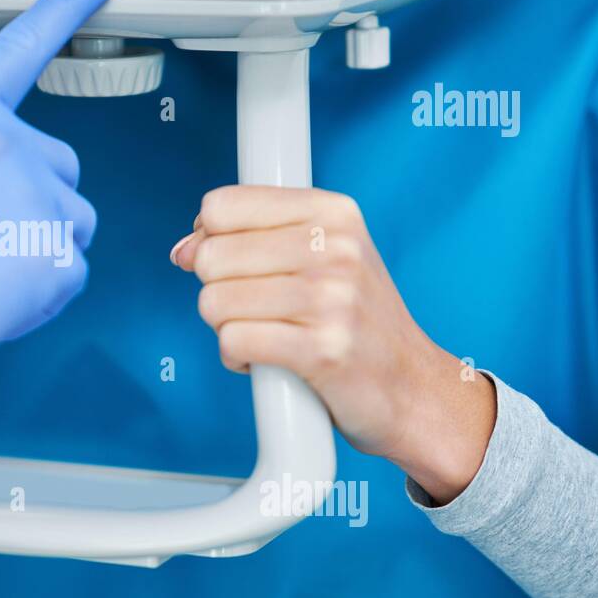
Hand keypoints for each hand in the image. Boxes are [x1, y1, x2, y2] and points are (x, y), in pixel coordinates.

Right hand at [0, 0, 120, 437]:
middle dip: (28, 195)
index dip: (67, 2)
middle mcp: (5, 144)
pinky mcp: (55, 259)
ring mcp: (37, 200)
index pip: (25, 44)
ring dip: (35, 243)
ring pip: (69, 219)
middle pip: (54, 162)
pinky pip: (68, 271)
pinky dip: (38, 292)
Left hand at [173, 186, 494, 502]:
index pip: (221, 207)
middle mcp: (335, 247)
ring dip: (227, 329)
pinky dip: (236, 358)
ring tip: (267, 335)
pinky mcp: (322, 349)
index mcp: (332, 212)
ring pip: (214, 302)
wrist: (414, 390)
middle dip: (218, 292)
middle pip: (210, 257)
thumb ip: (251, 240)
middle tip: (256, 310)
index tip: (231, 267)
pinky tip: (265, 362)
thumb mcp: (322, 257)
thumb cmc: (357, 323)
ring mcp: (331, 298)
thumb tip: (183, 250)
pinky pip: (233, 341)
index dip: (209, 241)